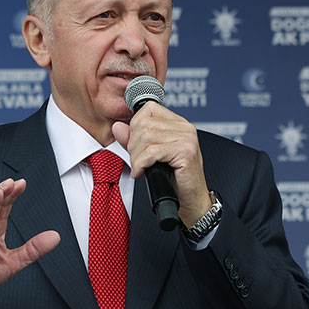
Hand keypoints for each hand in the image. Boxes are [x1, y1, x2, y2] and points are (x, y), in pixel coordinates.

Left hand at [111, 103, 212, 226]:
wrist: (190, 199)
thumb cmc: (173, 178)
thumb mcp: (149, 155)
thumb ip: (133, 139)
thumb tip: (117, 126)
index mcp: (178, 123)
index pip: (148, 109)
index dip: (135, 126)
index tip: (135, 145)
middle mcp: (184, 127)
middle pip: (144, 124)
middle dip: (133, 145)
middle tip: (137, 161)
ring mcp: (187, 138)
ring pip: (146, 138)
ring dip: (136, 157)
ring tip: (140, 168)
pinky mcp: (185, 152)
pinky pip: (152, 152)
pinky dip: (141, 164)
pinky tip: (142, 173)